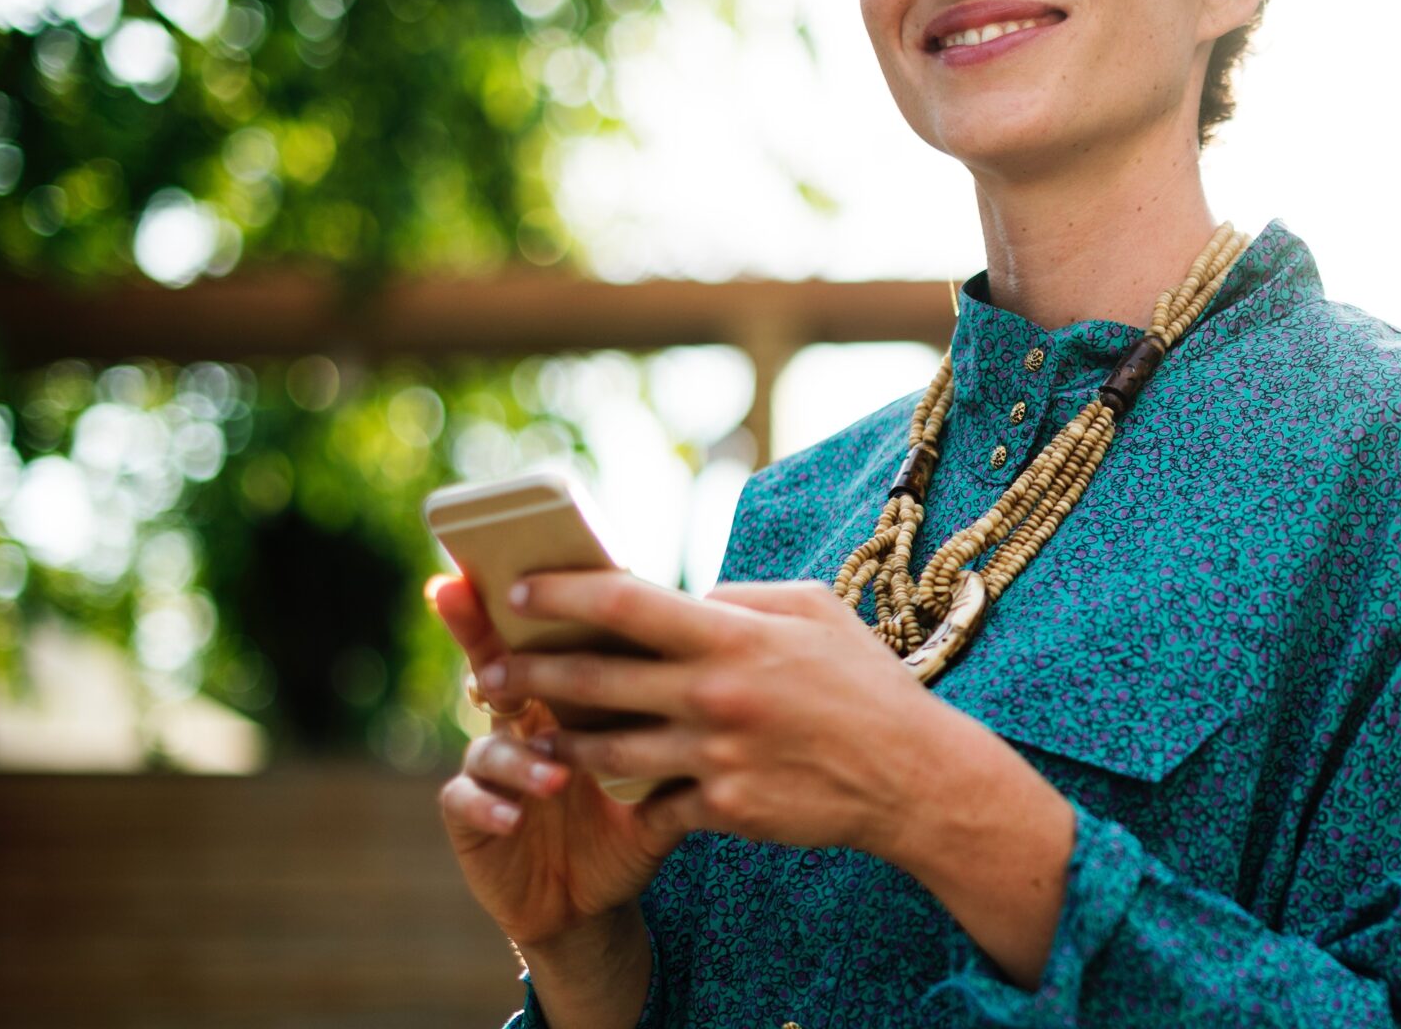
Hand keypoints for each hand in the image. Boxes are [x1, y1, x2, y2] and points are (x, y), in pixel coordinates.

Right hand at [426, 573, 682, 955]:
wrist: (597, 896)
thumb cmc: (634, 816)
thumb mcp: (665, 765)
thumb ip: (685, 714)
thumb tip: (735, 654)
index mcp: (567, 696)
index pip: (549, 636)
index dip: (531, 600)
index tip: (524, 566)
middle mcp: (521, 720)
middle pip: (493, 663)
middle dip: (479, 635)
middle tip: (481, 617)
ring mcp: (491, 766)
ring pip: (488, 742)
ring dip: (519, 755)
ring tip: (556, 774)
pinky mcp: (473, 816)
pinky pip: (466, 801)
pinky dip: (489, 805)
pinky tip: (513, 817)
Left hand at [494, 572, 964, 862]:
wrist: (912, 776)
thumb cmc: (864, 683)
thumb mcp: (814, 610)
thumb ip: (742, 599)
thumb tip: (687, 597)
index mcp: (732, 635)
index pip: (623, 604)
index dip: (560, 594)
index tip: (518, 592)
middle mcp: (714, 694)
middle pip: (592, 680)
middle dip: (527, 673)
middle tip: (489, 671)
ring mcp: (715, 756)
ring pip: (605, 751)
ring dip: (557, 742)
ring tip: (528, 734)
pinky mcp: (723, 809)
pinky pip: (654, 802)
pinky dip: (630, 794)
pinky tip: (604, 788)